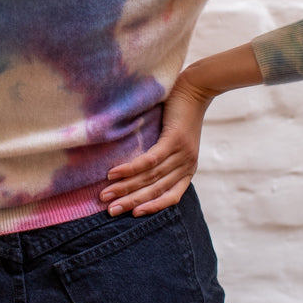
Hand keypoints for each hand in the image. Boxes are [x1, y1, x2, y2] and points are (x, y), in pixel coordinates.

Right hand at [100, 70, 215, 216]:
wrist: (196, 88)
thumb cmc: (181, 113)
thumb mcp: (175, 140)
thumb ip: (163, 156)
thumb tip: (137, 169)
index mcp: (187, 169)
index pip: (170, 197)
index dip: (151, 207)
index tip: (131, 214)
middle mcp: (186, 165)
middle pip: (155, 190)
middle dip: (131, 202)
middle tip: (110, 210)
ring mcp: (181, 154)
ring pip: (150, 178)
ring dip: (125, 188)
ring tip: (106, 194)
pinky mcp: (174, 140)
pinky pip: (149, 160)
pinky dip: (130, 169)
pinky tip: (114, 174)